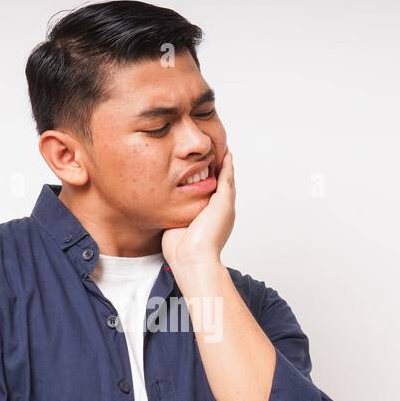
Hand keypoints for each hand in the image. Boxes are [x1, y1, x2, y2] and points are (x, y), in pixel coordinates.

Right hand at [162, 148, 234, 270]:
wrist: (191, 257)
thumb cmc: (210, 234)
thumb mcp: (223, 204)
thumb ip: (225, 183)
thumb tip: (228, 162)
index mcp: (223, 205)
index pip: (224, 177)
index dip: (222, 161)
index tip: (218, 143)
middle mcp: (208, 206)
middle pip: (206, 179)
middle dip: (204, 163)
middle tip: (200, 144)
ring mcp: (191, 210)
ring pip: (191, 185)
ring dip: (189, 171)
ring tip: (184, 153)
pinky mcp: (176, 215)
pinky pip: (176, 195)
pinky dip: (176, 183)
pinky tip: (170, 172)